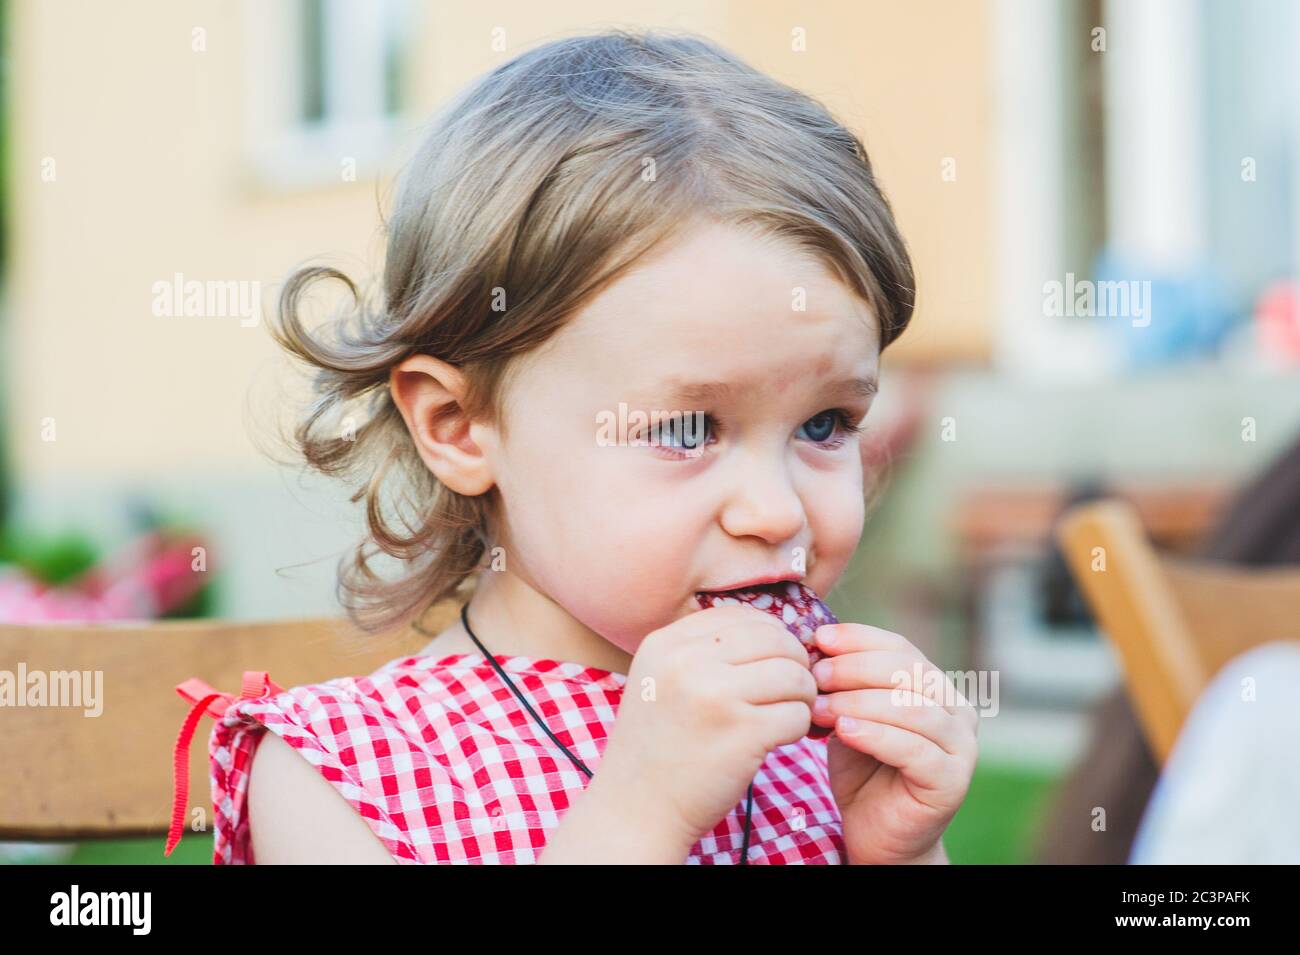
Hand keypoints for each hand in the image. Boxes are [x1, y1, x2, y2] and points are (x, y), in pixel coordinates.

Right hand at [599, 605, 817, 850]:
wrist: (635, 808)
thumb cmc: (657, 744)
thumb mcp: (660, 678)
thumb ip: (703, 649)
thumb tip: (773, 630)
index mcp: (667, 643)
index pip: (743, 615)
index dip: (770, 636)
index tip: (770, 663)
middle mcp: (688, 662)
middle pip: (775, 638)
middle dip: (794, 663)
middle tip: (790, 690)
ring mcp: (715, 696)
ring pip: (794, 674)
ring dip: (802, 696)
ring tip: (784, 714)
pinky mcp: (743, 733)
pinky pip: (798, 714)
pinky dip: (799, 727)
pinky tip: (777, 739)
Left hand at [807, 623, 978, 864]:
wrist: (877, 833)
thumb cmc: (863, 770)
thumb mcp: (850, 716)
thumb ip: (843, 685)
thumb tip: (815, 644)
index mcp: (936, 687)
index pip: (900, 648)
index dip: (859, 639)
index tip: (819, 638)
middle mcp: (958, 710)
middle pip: (908, 672)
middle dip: (855, 668)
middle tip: (816, 675)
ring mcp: (961, 746)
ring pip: (911, 707)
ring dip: (859, 702)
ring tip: (820, 707)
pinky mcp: (952, 781)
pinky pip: (913, 749)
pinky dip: (875, 735)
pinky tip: (844, 732)